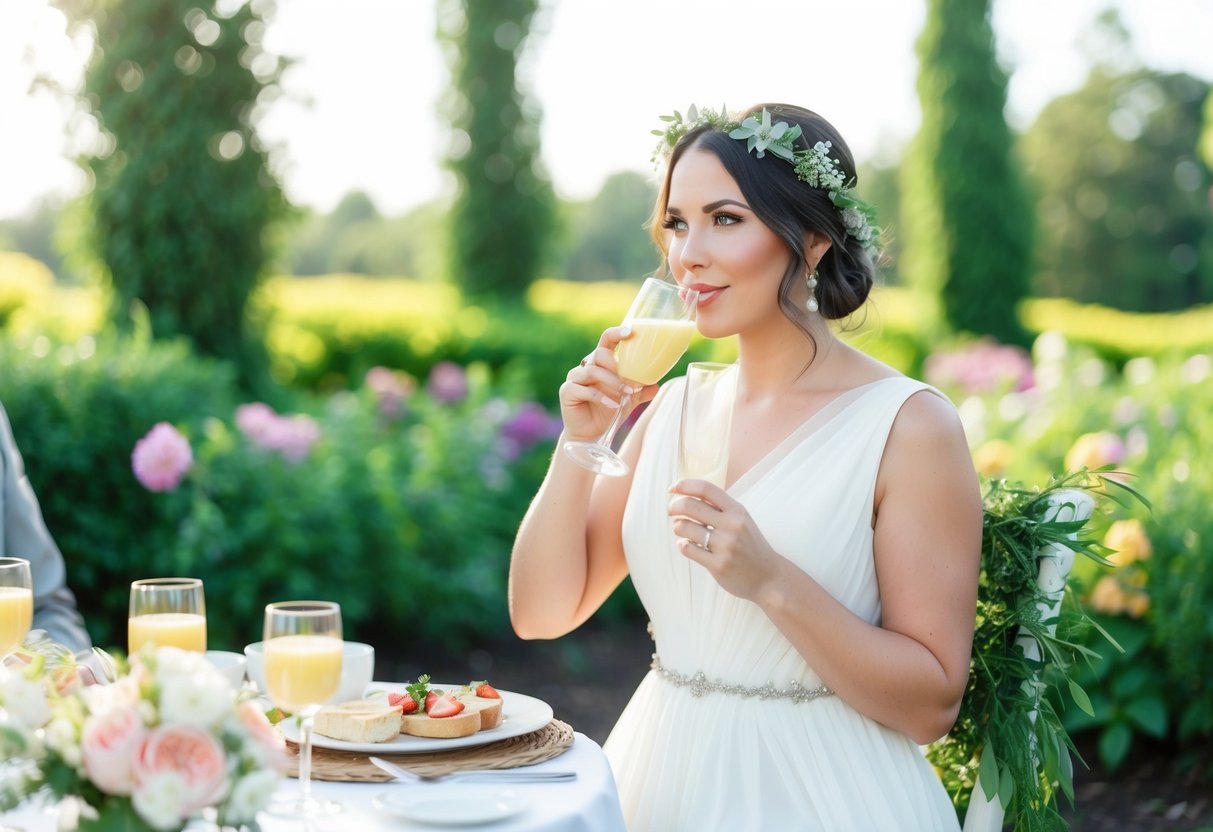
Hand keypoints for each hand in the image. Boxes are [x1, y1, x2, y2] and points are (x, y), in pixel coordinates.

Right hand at [558, 326, 653, 441]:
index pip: (606, 340)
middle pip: (599, 354)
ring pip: (592, 371)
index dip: (616, 333)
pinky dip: (601, 397)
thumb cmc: (608, 411)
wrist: (590, 434)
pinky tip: (613, 405)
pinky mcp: (567, 391)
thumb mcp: (629, 400)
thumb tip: (656, 385)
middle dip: (616, 366)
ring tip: (626, 394)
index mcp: (600, 362)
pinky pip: (585, 389)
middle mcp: (585, 366)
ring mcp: (574, 378)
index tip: (630, 332)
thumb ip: (641, 391)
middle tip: (631, 382)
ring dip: (612, 382)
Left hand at [668, 479, 783, 601]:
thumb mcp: (742, 520)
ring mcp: (725, 546)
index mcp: (737, 511)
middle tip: (671, 511)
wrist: (768, 577)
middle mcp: (732, 525)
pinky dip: (682, 545)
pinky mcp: (718, 565)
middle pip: (690, 506)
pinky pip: (687, 548)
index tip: (673, 488)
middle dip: (674, 506)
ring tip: (682, 531)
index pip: (706, 489)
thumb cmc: (750, 546)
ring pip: (684, 527)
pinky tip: (687, 545)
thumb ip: (720, 509)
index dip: (685, 485)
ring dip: (677, 528)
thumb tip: (688, 496)